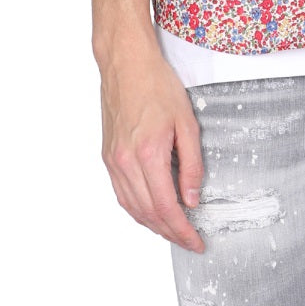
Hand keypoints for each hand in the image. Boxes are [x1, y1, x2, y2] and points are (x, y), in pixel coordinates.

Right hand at [98, 41, 206, 252]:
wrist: (126, 64)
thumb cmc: (157, 84)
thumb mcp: (187, 121)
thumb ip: (192, 163)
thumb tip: (192, 198)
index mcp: (148, 154)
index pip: (167, 207)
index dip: (182, 230)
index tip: (196, 241)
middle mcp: (126, 162)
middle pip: (148, 214)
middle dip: (170, 233)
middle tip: (189, 240)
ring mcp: (113, 161)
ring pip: (132, 208)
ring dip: (153, 225)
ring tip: (173, 230)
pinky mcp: (108, 156)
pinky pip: (122, 194)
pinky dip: (138, 209)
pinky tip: (151, 210)